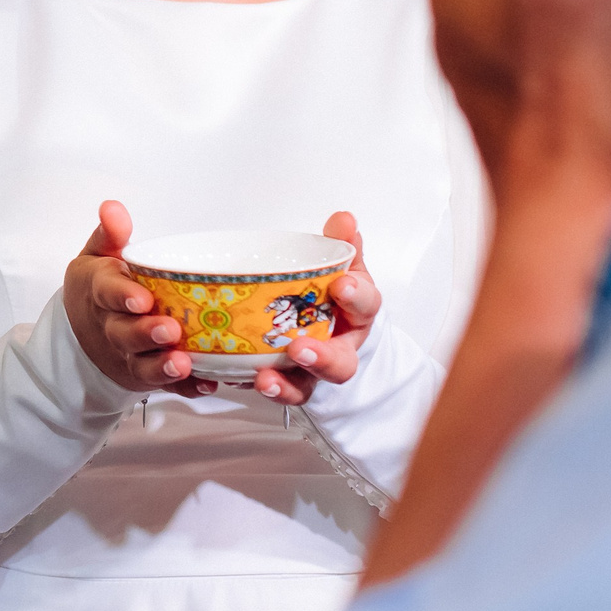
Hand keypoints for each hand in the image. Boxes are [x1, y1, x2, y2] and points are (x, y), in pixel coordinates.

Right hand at [63, 200, 213, 396]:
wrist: (82, 334)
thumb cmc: (99, 288)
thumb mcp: (98, 256)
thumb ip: (109, 234)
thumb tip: (113, 207)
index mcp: (100, 292)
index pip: (107, 293)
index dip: (123, 296)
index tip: (141, 298)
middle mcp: (112, 328)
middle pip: (126, 334)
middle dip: (147, 334)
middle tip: (170, 330)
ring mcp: (129, 355)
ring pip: (143, 365)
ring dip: (163, 367)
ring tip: (184, 363)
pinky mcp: (146, 374)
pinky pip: (166, 386)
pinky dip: (185, 388)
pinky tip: (205, 384)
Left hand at [252, 211, 383, 407]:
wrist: (330, 329)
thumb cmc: (334, 296)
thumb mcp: (342, 266)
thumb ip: (341, 244)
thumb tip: (343, 219)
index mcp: (357, 312)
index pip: (366, 304)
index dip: (356, 296)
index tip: (342, 286)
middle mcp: (340, 347)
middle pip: (341, 362)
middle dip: (323, 358)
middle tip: (301, 348)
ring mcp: (314, 371)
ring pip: (307, 385)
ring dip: (287, 383)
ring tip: (266, 377)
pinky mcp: (290, 383)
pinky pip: (279, 391)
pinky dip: (263, 387)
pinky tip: (245, 378)